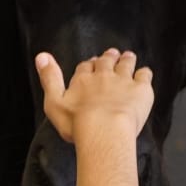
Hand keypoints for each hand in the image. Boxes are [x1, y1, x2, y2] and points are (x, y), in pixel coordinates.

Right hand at [34, 48, 154, 144]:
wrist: (104, 131)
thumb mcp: (53, 102)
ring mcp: (123, 81)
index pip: (85, 67)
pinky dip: (144, 73)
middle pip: (106, 62)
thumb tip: (41, 56)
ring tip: (128, 57)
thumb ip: (49, 78)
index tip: (91, 64)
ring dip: (126, 60)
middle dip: (108, 58)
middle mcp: (103, 76)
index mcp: (83, 80)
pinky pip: (144, 75)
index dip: (89, 65)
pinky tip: (144, 74)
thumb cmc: (77, 123)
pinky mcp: (141, 89)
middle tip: (112, 55)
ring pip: (126, 64)